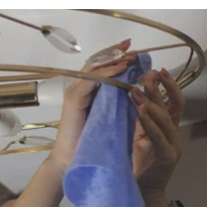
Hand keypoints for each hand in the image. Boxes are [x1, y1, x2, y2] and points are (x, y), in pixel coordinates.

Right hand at [49, 39, 136, 166]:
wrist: (73, 160)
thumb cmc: (91, 143)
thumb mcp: (109, 117)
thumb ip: (116, 101)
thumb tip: (134, 88)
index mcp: (86, 91)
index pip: (99, 67)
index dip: (114, 56)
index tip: (132, 50)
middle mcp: (78, 87)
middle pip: (96, 62)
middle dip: (114, 52)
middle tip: (131, 46)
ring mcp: (75, 92)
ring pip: (94, 67)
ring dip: (113, 60)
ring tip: (130, 56)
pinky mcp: (74, 99)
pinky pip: (92, 80)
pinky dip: (108, 73)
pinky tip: (122, 68)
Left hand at [130, 68, 186, 206]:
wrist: (140, 197)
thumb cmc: (136, 169)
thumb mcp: (136, 139)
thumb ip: (138, 121)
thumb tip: (131, 97)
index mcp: (167, 130)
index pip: (171, 102)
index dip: (165, 85)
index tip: (154, 70)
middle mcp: (174, 136)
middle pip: (174, 105)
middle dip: (161, 88)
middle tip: (147, 73)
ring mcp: (173, 147)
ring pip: (167, 118)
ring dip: (152, 102)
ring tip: (135, 90)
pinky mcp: (166, 158)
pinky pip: (159, 136)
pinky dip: (150, 122)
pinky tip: (140, 111)